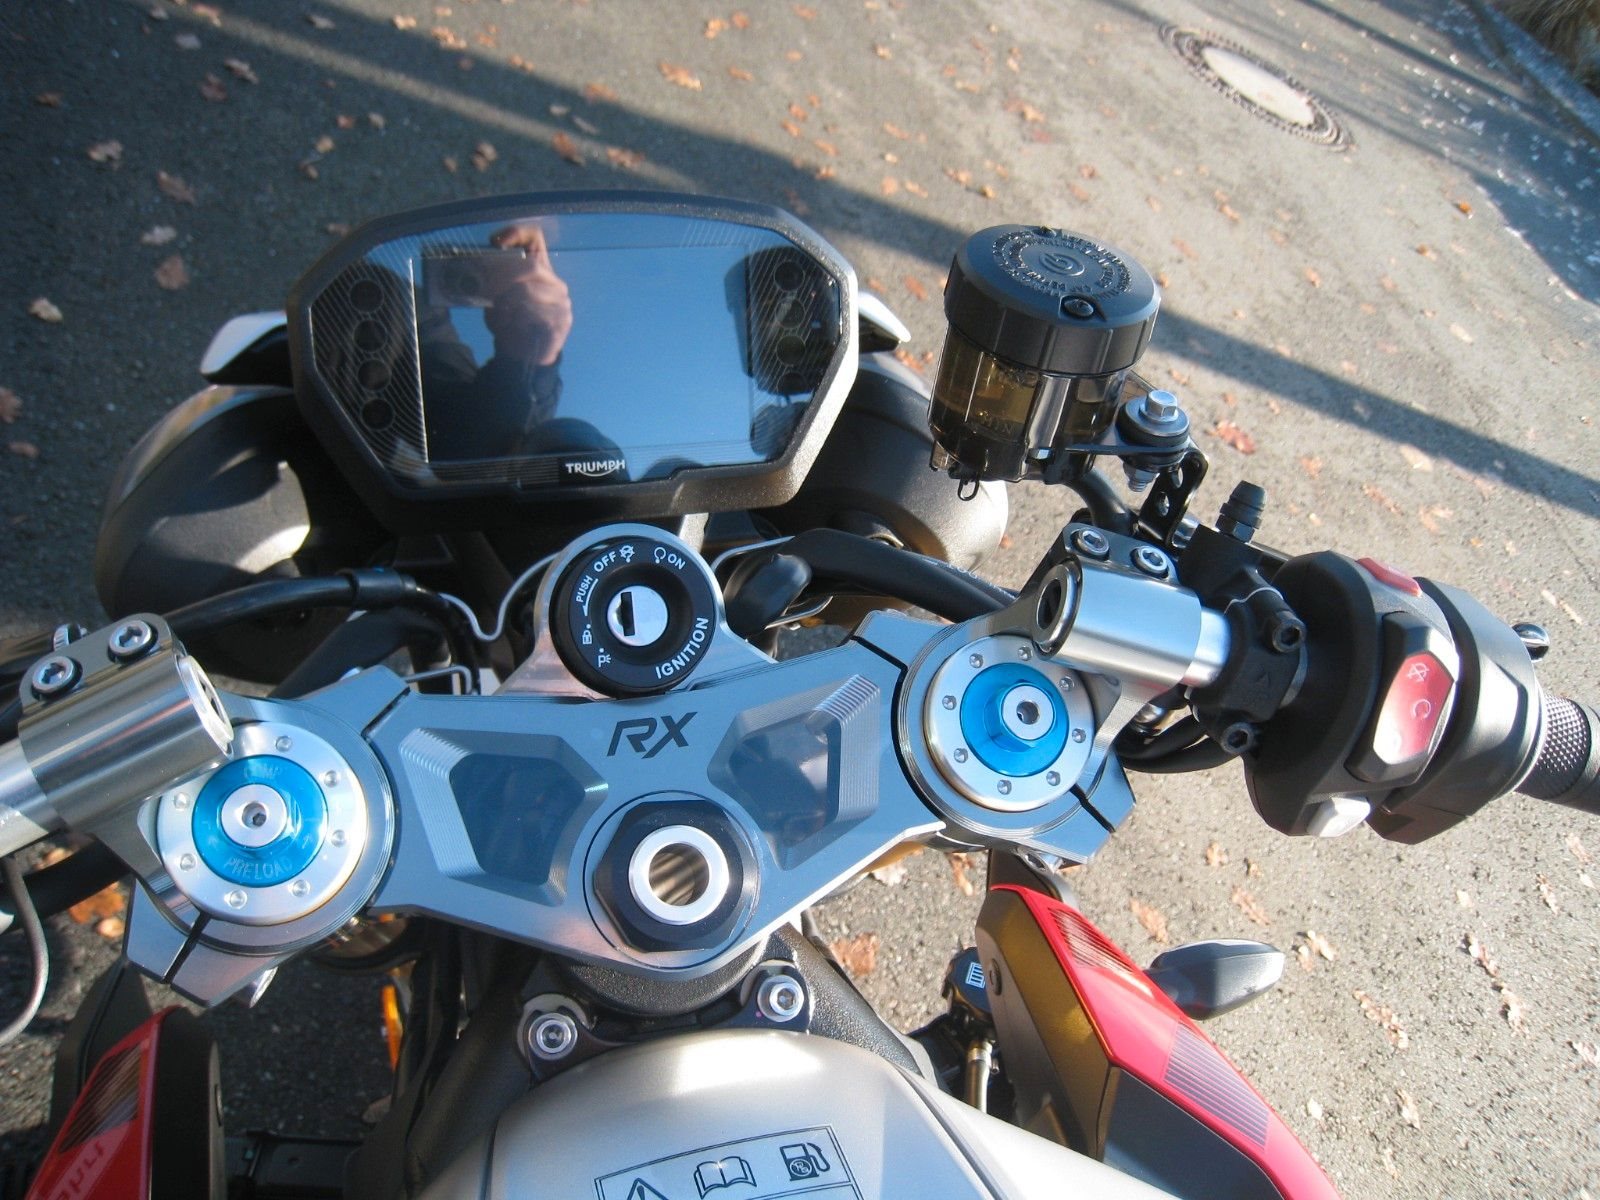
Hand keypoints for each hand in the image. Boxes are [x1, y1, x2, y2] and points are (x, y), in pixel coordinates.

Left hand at [483, 223, 572, 366]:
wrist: (522, 357)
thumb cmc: (509, 322)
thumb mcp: (495, 296)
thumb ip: (492, 280)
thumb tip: (479, 265)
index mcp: (538, 269)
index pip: (534, 237)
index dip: (516, 233)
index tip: (497, 243)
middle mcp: (553, 282)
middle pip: (530, 265)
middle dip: (503, 275)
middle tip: (488, 288)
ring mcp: (561, 301)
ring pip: (529, 290)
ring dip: (507, 300)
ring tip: (500, 311)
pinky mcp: (562, 320)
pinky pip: (536, 312)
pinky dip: (518, 317)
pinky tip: (513, 324)